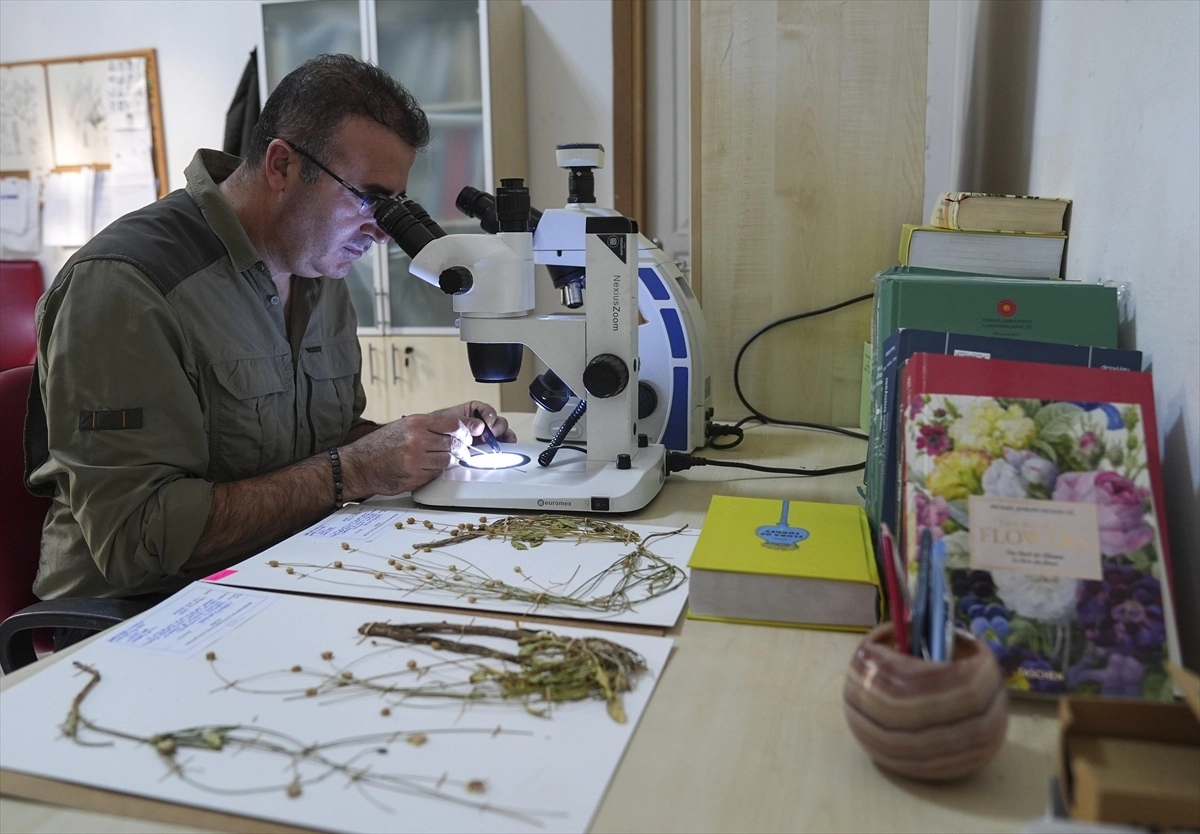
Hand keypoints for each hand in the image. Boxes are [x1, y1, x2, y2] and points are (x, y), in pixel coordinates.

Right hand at [339, 401, 515, 497]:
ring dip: (450, 460)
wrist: (358, 466)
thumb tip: (458, 427)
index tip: (476, 430)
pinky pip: (437, 473)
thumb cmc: (380, 446)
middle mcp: (417, 439)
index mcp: (416, 423)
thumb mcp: (403, 426)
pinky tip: (429, 467)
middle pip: (455, 443)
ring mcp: (417, 460)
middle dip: (463, 446)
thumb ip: (429, 426)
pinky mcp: (415, 477)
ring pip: (449, 460)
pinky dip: (438, 471)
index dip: (468, 428)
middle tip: (463, 448)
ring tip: (441, 457)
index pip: (454, 424)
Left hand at [431, 400, 516, 445]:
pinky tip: (500, 449)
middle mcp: (481, 423)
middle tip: (492, 434)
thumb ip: (465, 422)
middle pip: (498, 422)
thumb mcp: (447, 421)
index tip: (488, 424)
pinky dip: (503, 447)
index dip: (490, 416)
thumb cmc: (435, 430)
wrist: (429, 445)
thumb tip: (480, 426)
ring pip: (502, 433)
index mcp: (472, 412)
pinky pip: (500, 445)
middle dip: (498, 427)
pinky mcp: (487, 448)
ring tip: (498, 443)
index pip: (487, 410)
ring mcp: (485, 436)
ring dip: (503, 437)